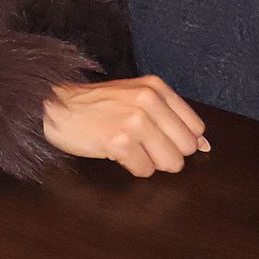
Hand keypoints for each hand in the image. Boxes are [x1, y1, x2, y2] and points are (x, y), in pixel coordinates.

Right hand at [41, 76, 209, 176]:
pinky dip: (131, 167)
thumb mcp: (136, 99)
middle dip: (165, 153)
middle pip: (186, 149)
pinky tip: (114, 152)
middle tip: (139, 143)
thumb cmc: (96, 106)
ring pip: (170, 163)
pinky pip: (145, 170)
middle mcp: (148, 100)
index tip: (156, 137)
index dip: (177, 140)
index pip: (195, 128)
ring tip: (127, 146)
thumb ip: (172, 118)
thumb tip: (205, 146)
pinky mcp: (119, 141)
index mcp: (155, 88)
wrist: (53, 107)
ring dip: (149, 162)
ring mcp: (134, 120)